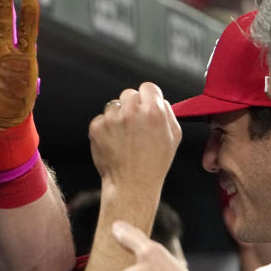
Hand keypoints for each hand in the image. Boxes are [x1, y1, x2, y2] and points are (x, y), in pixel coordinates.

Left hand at [89, 83, 180, 200]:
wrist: (131, 184)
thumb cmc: (154, 163)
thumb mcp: (173, 136)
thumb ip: (167, 112)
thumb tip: (158, 99)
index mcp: (154, 111)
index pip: (148, 87)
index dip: (147, 97)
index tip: (145, 106)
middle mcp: (132, 112)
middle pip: (129, 94)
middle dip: (132, 106)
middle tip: (134, 126)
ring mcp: (112, 119)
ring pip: (113, 106)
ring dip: (117, 117)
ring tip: (124, 137)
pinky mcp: (96, 128)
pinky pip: (100, 119)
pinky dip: (105, 128)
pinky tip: (113, 142)